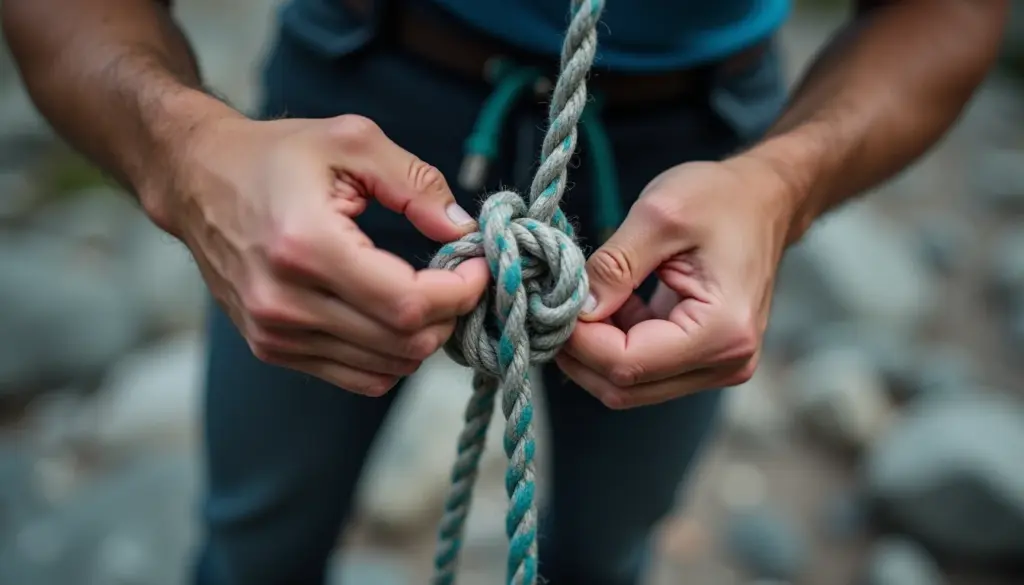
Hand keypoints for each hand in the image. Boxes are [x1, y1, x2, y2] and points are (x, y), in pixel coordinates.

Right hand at [154, 114, 488, 395]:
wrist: (196, 180)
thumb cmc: (274, 156)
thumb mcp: (352, 141)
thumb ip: (416, 183)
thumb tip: (462, 229)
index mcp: (305, 246)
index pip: (407, 303)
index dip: (459, 292)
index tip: (478, 265)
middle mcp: (285, 301)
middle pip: (403, 342)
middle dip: (450, 314)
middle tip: (459, 277)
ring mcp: (275, 333)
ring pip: (387, 368)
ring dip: (424, 336)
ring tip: (429, 293)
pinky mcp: (272, 348)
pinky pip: (359, 376)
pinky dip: (392, 355)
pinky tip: (395, 315)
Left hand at [555, 157, 800, 408]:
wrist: (765, 200)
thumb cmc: (721, 198)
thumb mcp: (659, 214)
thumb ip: (614, 266)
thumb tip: (574, 311)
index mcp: (723, 331)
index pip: (628, 364)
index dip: (578, 342)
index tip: (547, 305)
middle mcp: (726, 363)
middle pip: (625, 387)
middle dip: (579, 352)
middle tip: (549, 307)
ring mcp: (717, 367)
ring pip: (629, 385)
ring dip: (594, 350)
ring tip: (578, 301)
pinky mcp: (704, 361)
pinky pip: (643, 369)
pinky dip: (613, 344)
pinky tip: (609, 303)